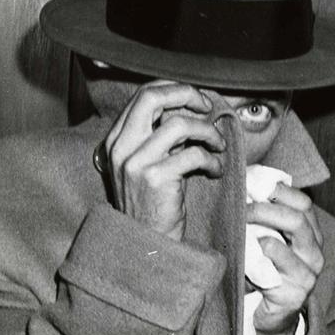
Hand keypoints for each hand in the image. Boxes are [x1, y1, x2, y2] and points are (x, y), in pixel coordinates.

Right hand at [105, 81, 225, 240]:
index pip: (143, 95)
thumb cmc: (154, 204)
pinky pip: (193, 154)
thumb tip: (191, 108)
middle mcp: (120, 147)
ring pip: (179, 124)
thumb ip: (160, 137)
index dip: (174, 89)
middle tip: (208, 108)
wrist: (146, 245)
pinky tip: (216, 170)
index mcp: (116, 140)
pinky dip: (212, 159)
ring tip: (218, 145)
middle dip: (187, 95)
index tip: (197, 101)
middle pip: (152, 97)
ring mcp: (135, 162)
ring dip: (207, 131)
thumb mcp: (148, 164)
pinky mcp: (154, 178)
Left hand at [246, 183, 323, 334]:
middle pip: (294, 219)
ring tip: (237, 231)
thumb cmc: (265, 269)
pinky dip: (249, 261)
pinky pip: (267, 272)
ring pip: (277, 245)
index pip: (303, 202)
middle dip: (261, 209)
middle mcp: (315, 253)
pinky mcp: (294, 296)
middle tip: (238, 208)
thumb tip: (249, 182)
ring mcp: (307, 276)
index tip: (250, 183)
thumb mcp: (268, 237)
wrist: (270, 315)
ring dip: (252, 234)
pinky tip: (240, 259)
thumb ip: (266, 215)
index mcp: (311, 234)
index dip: (277, 190)